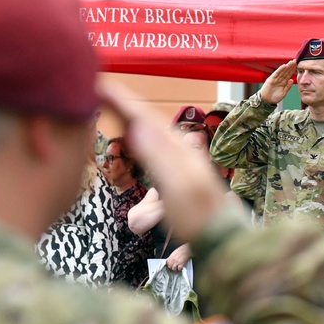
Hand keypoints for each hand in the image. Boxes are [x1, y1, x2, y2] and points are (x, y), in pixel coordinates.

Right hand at [101, 81, 223, 242]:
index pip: (146, 119)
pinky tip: (137, 136)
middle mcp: (181, 150)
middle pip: (149, 120)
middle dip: (127, 104)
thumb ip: (157, 156)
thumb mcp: (176, 187)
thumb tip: (137, 125)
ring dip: (134, 116)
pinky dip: (143, 134)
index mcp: (178, 150)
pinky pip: (157, 144)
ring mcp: (182, 161)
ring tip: (116, 105)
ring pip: (153, 131)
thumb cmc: (197, 216)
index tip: (102, 86)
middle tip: (102, 89)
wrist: (221, 236)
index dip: (124, 102)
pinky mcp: (181, 172)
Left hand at [166, 244, 190, 271]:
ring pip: (173, 268)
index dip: (168, 265)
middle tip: (173, 268)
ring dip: (175, 270)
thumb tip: (171, 260)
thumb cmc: (181, 249)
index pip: (167, 263)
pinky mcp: (181, 264)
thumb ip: (172, 257)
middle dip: (171, 268)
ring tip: (177, 270)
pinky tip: (181, 269)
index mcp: (171, 257)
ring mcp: (177, 262)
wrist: (186, 249)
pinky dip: (180, 269)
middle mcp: (173, 260)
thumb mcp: (174, 252)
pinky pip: (179, 269)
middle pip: (169, 266)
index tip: (170, 266)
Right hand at [259, 60, 296, 104]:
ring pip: (282, 71)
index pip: (289, 74)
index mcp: (284, 82)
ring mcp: (276, 78)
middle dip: (291, 66)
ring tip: (291, 62)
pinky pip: (276, 73)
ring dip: (287, 66)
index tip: (297, 65)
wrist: (267, 101)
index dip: (293, 70)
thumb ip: (288, 86)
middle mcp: (280, 79)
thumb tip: (292, 80)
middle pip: (286, 71)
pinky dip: (280, 69)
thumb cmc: (275, 97)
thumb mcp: (284, 92)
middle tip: (295, 60)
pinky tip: (284, 66)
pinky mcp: (271, 79)